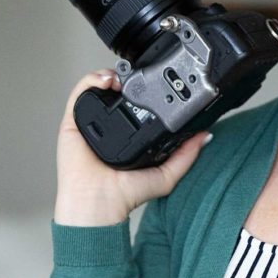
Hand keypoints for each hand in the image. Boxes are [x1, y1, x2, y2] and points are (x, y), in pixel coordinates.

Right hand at [54, 69, 209, 226]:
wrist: (99, 203)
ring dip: (110, 74)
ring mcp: (89, 123)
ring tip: (121, 76)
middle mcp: (108, 126)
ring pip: (97, 87)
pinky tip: (106, 80)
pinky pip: (78, 93)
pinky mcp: (72, 123)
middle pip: (115, 91)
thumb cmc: (126, 195)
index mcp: (128, 134)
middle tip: (138, 74)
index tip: (156, 80)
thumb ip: (187, 154)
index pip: (135, 103)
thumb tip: (205, 136)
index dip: (143, 88)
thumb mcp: (167, 174)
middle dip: (126, 76)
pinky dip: (91, 80)